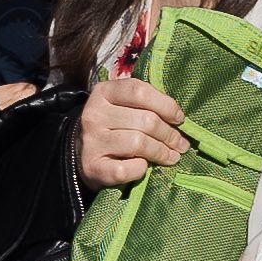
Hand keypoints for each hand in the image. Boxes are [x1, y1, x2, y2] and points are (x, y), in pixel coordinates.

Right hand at [78, 75, 185, 189]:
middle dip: (170, 134)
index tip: (179, 119)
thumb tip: (179, 118)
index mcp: (103, 92)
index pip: (139, 91)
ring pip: (139, 143)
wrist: (81, 154)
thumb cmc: (113, 127)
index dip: (166, 105)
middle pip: (146, 120)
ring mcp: (92, 141)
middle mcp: (94, 114)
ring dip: (161, 152)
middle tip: (180, 144)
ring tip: (171, 156)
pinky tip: (144, 167)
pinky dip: (141, 169)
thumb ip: (147, 104)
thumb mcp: (123, 106)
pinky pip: (128, 168)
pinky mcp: (93, 167)